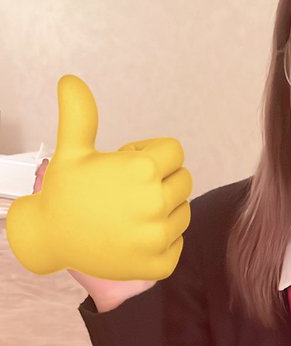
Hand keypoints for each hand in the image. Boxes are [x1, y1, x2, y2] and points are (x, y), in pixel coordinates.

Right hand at [6, 74, 192, 280]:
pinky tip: (132, 235)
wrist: (52, 239)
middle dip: (160, 179)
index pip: (174, 152)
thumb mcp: (72, 150)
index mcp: (142, 171)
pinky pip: (178, 242)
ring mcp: (159, 238)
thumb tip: (71, 81)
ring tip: (130, 211)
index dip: (150, 153)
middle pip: (183, 179)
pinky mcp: (161, 264)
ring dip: (163, 208)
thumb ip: (80, 114)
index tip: (127, 163)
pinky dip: (161, 239)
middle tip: (127, 189)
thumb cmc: (64, 191)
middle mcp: (156, 205)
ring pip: (182, 210)